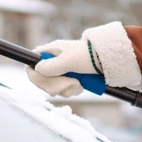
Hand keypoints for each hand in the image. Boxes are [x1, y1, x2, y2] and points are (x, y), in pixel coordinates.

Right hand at [26, 22, 141, 96]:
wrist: (110, 60)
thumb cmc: (90, 56)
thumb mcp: (69, 61)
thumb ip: (51, 66)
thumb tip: (36, 69)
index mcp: (52, 51)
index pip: (32, 62)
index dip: (34, 73)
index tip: (42, 80)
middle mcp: (55, 60)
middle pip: (41, 78)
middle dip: (54, 85)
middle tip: (69, 82)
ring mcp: (64, 70)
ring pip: (54, 87)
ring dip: (65, 88)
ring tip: (78, 83)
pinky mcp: (72, 78)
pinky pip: (65, 90)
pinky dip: (72, 90)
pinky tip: (81, 86)